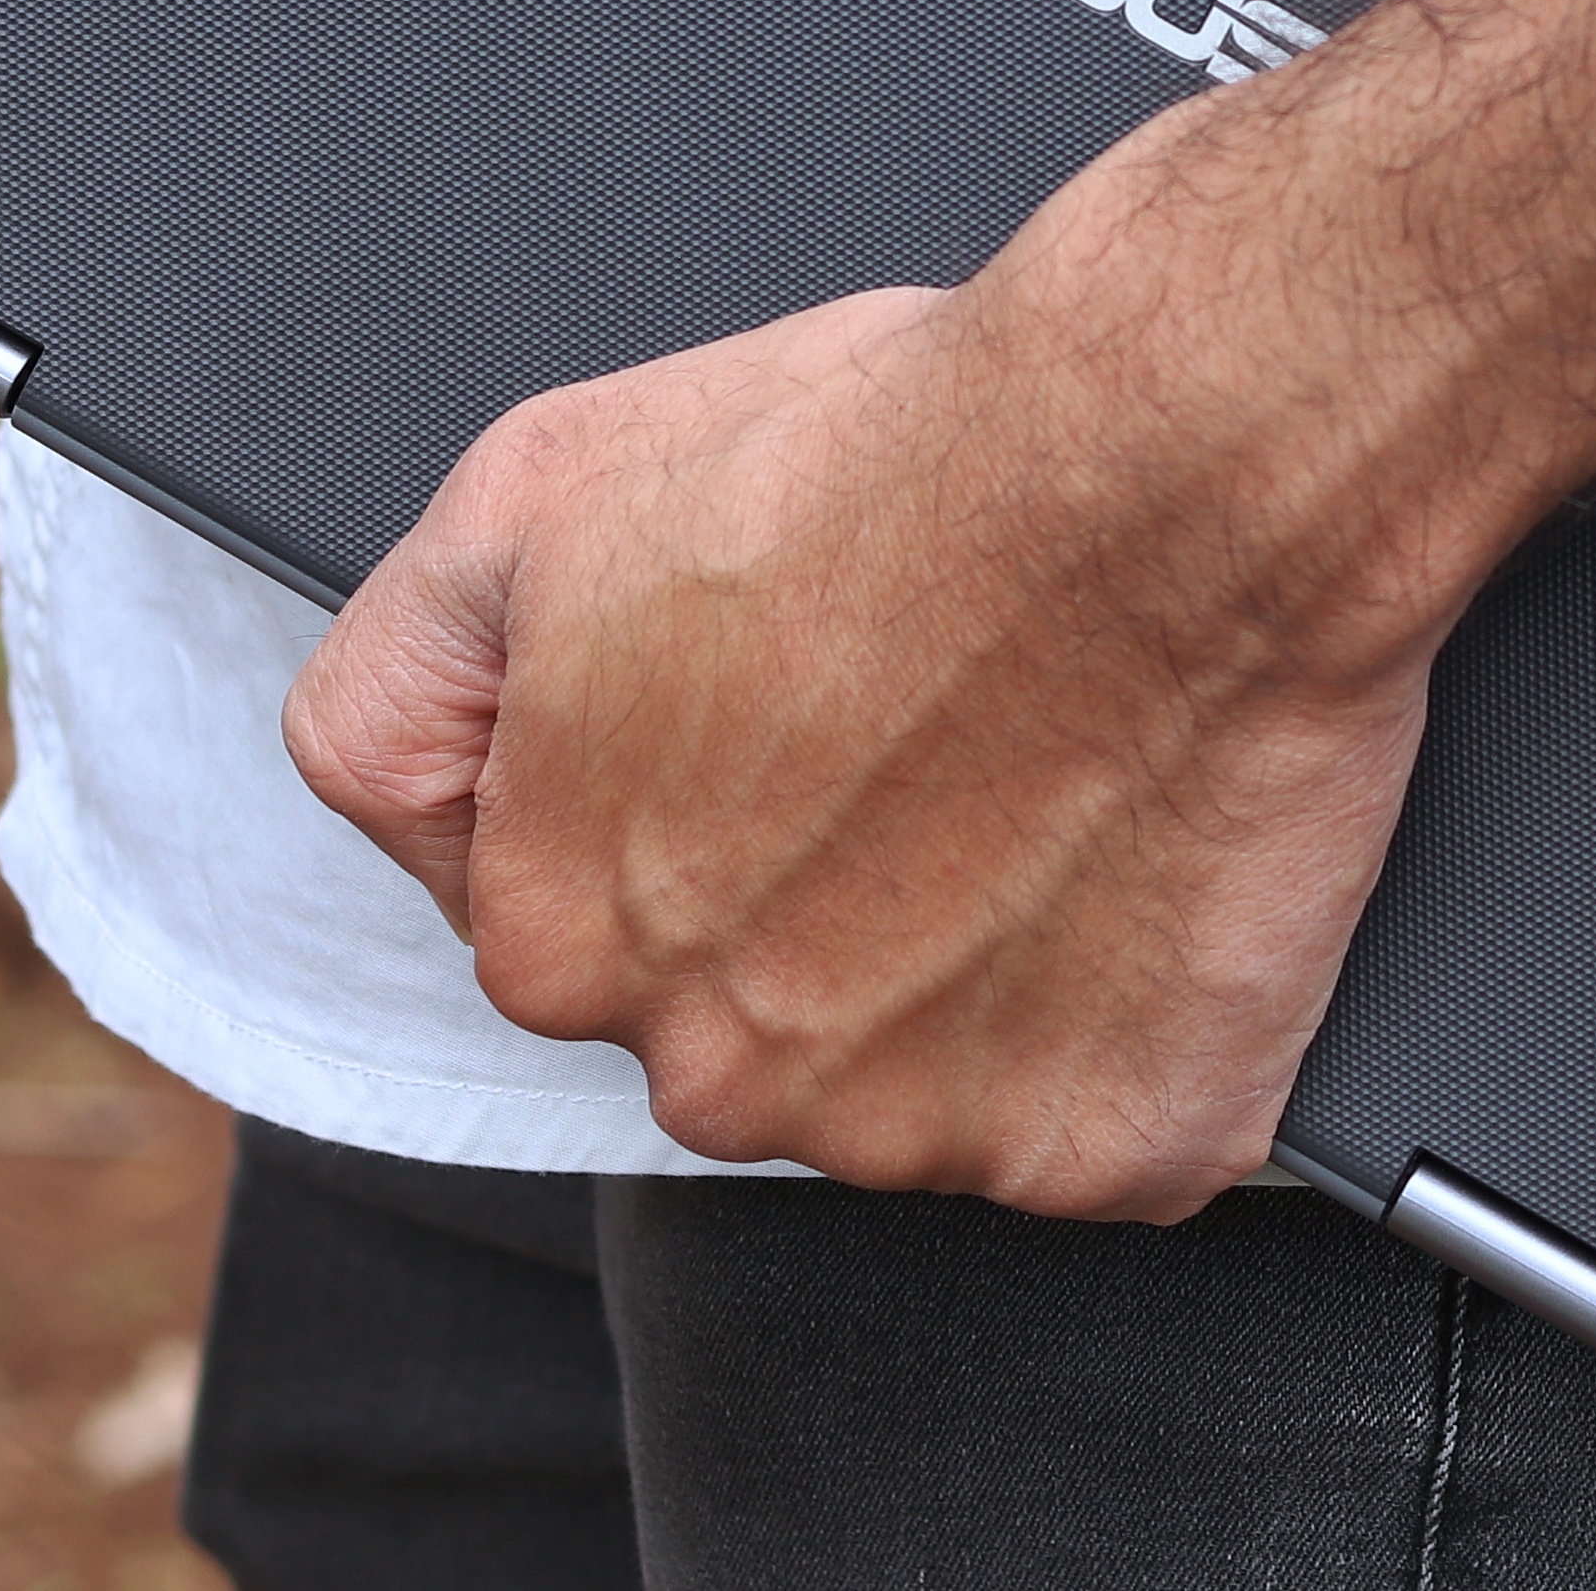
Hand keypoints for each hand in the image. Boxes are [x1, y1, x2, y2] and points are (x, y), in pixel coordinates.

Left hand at [282, 191, 1495, 1221]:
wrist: (1188, 452)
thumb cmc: (904, 446)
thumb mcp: (544, 485)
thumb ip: (409, 682)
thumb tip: (407, 784)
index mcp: (560, 938)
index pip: (571, 924)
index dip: (680, 792)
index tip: (780, 710)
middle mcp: (720, 1074)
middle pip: (748, 1017)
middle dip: (820, 895)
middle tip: (922, 725)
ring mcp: (923, 1133)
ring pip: (921, 1075)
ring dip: (977, 963)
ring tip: (1038, 773)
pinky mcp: (1111, 1148)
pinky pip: (1106, 1115)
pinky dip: (1130, 1015)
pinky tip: (1133, 860)